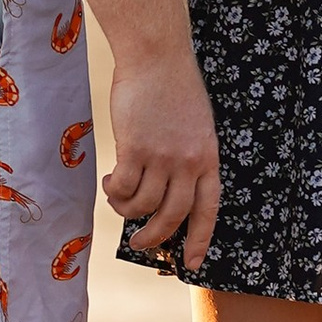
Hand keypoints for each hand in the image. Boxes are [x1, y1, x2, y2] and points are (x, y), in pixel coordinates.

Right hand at [101, 43, 221, 270]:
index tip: (191, 264)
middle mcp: (189, 162)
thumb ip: (187, 158)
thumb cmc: (173, 87)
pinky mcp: (136, 148)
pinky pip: (124, 188)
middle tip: (139, 243)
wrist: (157, 56)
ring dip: (127, 209)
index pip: (208, 209)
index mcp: (208, 157)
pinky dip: (115, 191)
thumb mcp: (195, 126)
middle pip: (172, 216)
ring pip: (143, 205)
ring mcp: (163, 156)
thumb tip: (167, 192)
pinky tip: (112, 178)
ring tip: (119, 197)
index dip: (199, 239)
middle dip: (154, 237)